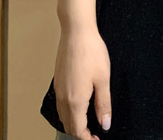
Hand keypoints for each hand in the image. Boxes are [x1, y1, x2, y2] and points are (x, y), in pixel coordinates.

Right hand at [54, 23, 111, 138]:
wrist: (76, 32)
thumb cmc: (92, 52)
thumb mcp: (103, 79)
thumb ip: (104, 104)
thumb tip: (105, 124)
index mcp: (75, 100)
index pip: (78, 130)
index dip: (88, 139)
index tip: (98, 139)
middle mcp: (63, 98)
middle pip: (68, 125)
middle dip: (80, 133)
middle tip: (94, 133)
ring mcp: (58, 89)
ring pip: (62, 115)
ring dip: (73, 123)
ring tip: (88, 121)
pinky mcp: (57, 81)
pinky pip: (59, 104)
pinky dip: (68, 112)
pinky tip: (79, 104)